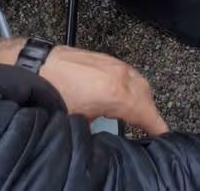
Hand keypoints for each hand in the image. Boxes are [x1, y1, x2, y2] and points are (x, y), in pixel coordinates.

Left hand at [40, 46, 166, 134]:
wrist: (37, 65)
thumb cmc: (52, 92)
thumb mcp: (76, 121)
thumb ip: (97, 130)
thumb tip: (102, 139)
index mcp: (116, 93)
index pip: (145, 111)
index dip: (156, 125)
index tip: (163, 135)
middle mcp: (120, 75)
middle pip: (146, 94)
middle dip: (150, 111)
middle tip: (150, 128)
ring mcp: (114, 64)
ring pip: (139, 81)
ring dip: (142, 98)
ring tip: (137, 114)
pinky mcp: (106, 59)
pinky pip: (129, 74)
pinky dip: (132, 86)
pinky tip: (122, 96)